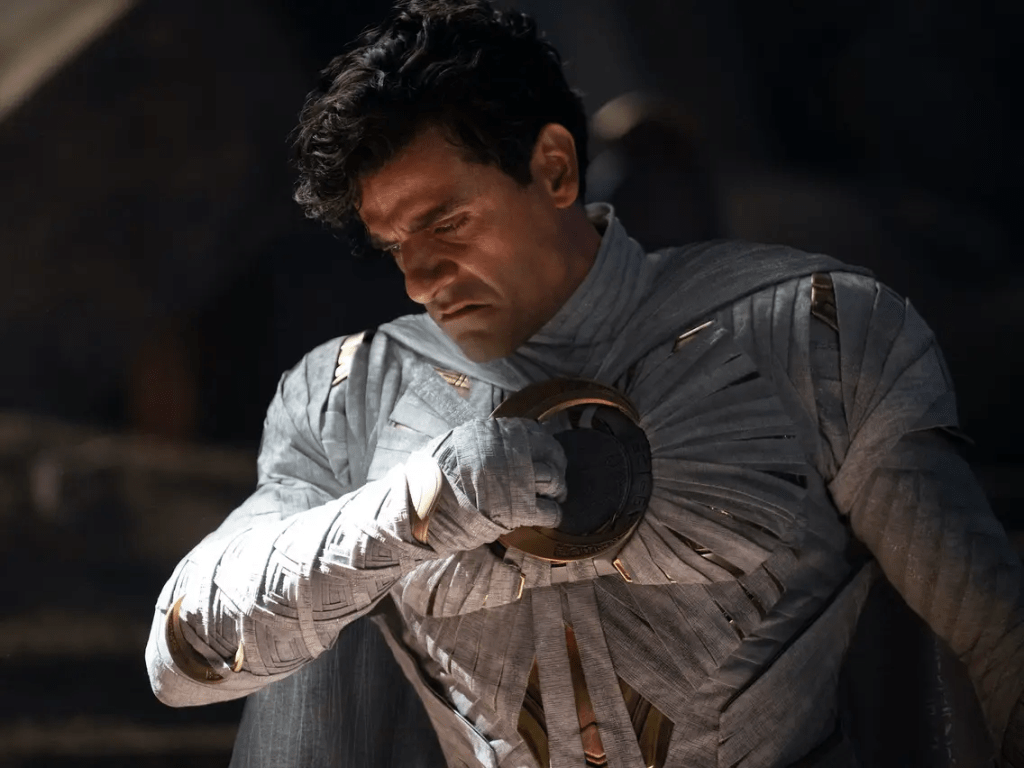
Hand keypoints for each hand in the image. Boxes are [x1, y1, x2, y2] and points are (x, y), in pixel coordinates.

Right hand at [428, 417, 566, 531]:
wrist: (421, 506)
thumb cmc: (433, 477)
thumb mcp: (456, 443)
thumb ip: (482, 441)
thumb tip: (502, 442)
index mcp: (495, 434)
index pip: (536, 433)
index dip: (546, 446)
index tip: (547, 455)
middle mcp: (510, 453)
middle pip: (551, 455)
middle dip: (557, 467)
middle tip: (554, 478)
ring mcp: (517, 481)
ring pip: (554, 480)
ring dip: (558, 490)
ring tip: (554, 496)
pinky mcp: (518, 510)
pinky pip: (550, 511)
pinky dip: (553, 515)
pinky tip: (549, 517)